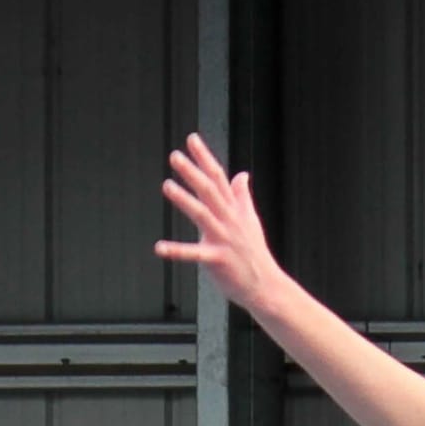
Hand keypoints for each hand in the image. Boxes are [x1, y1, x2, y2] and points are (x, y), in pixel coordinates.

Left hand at [156, 133, 282, 311]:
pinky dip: (177, 251)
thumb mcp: (251, 220)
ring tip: (167, 186)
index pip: (219, 177)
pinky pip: (195, 254)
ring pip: (203, 215)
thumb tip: (241, 174)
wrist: (265, 286)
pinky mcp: (218, 260)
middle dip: (193, 172)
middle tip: (175, 156)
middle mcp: (229, 221)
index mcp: (234, 210)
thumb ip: (242, 196)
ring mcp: (224, 240)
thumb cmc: (254, 254)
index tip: (191, 139)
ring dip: (185, 200)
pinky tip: (159, 248)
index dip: (204, 158)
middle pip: (210, 191)